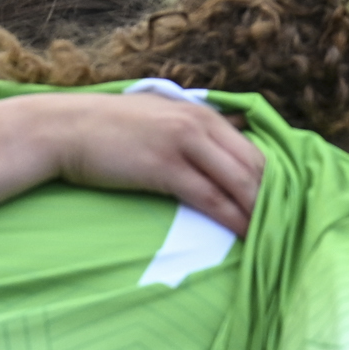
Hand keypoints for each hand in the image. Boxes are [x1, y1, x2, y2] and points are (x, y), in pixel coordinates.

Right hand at [37, 92, 264, 234]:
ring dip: (260, 212)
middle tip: (288, 226)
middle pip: (253, 164)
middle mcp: (198, 122)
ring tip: (274, 237)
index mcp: (200, 112)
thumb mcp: (154, 116)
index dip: (273, 179)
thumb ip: (188, 127)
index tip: (284, 204)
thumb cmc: (105, 129)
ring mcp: (182, 143)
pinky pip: (211, 198)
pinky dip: (234, 218)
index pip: (252, 147)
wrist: (60, 130)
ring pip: (238, 181)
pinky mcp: (165, 167)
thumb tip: (223, 139)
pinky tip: (246, 235)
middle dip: (274, 198)